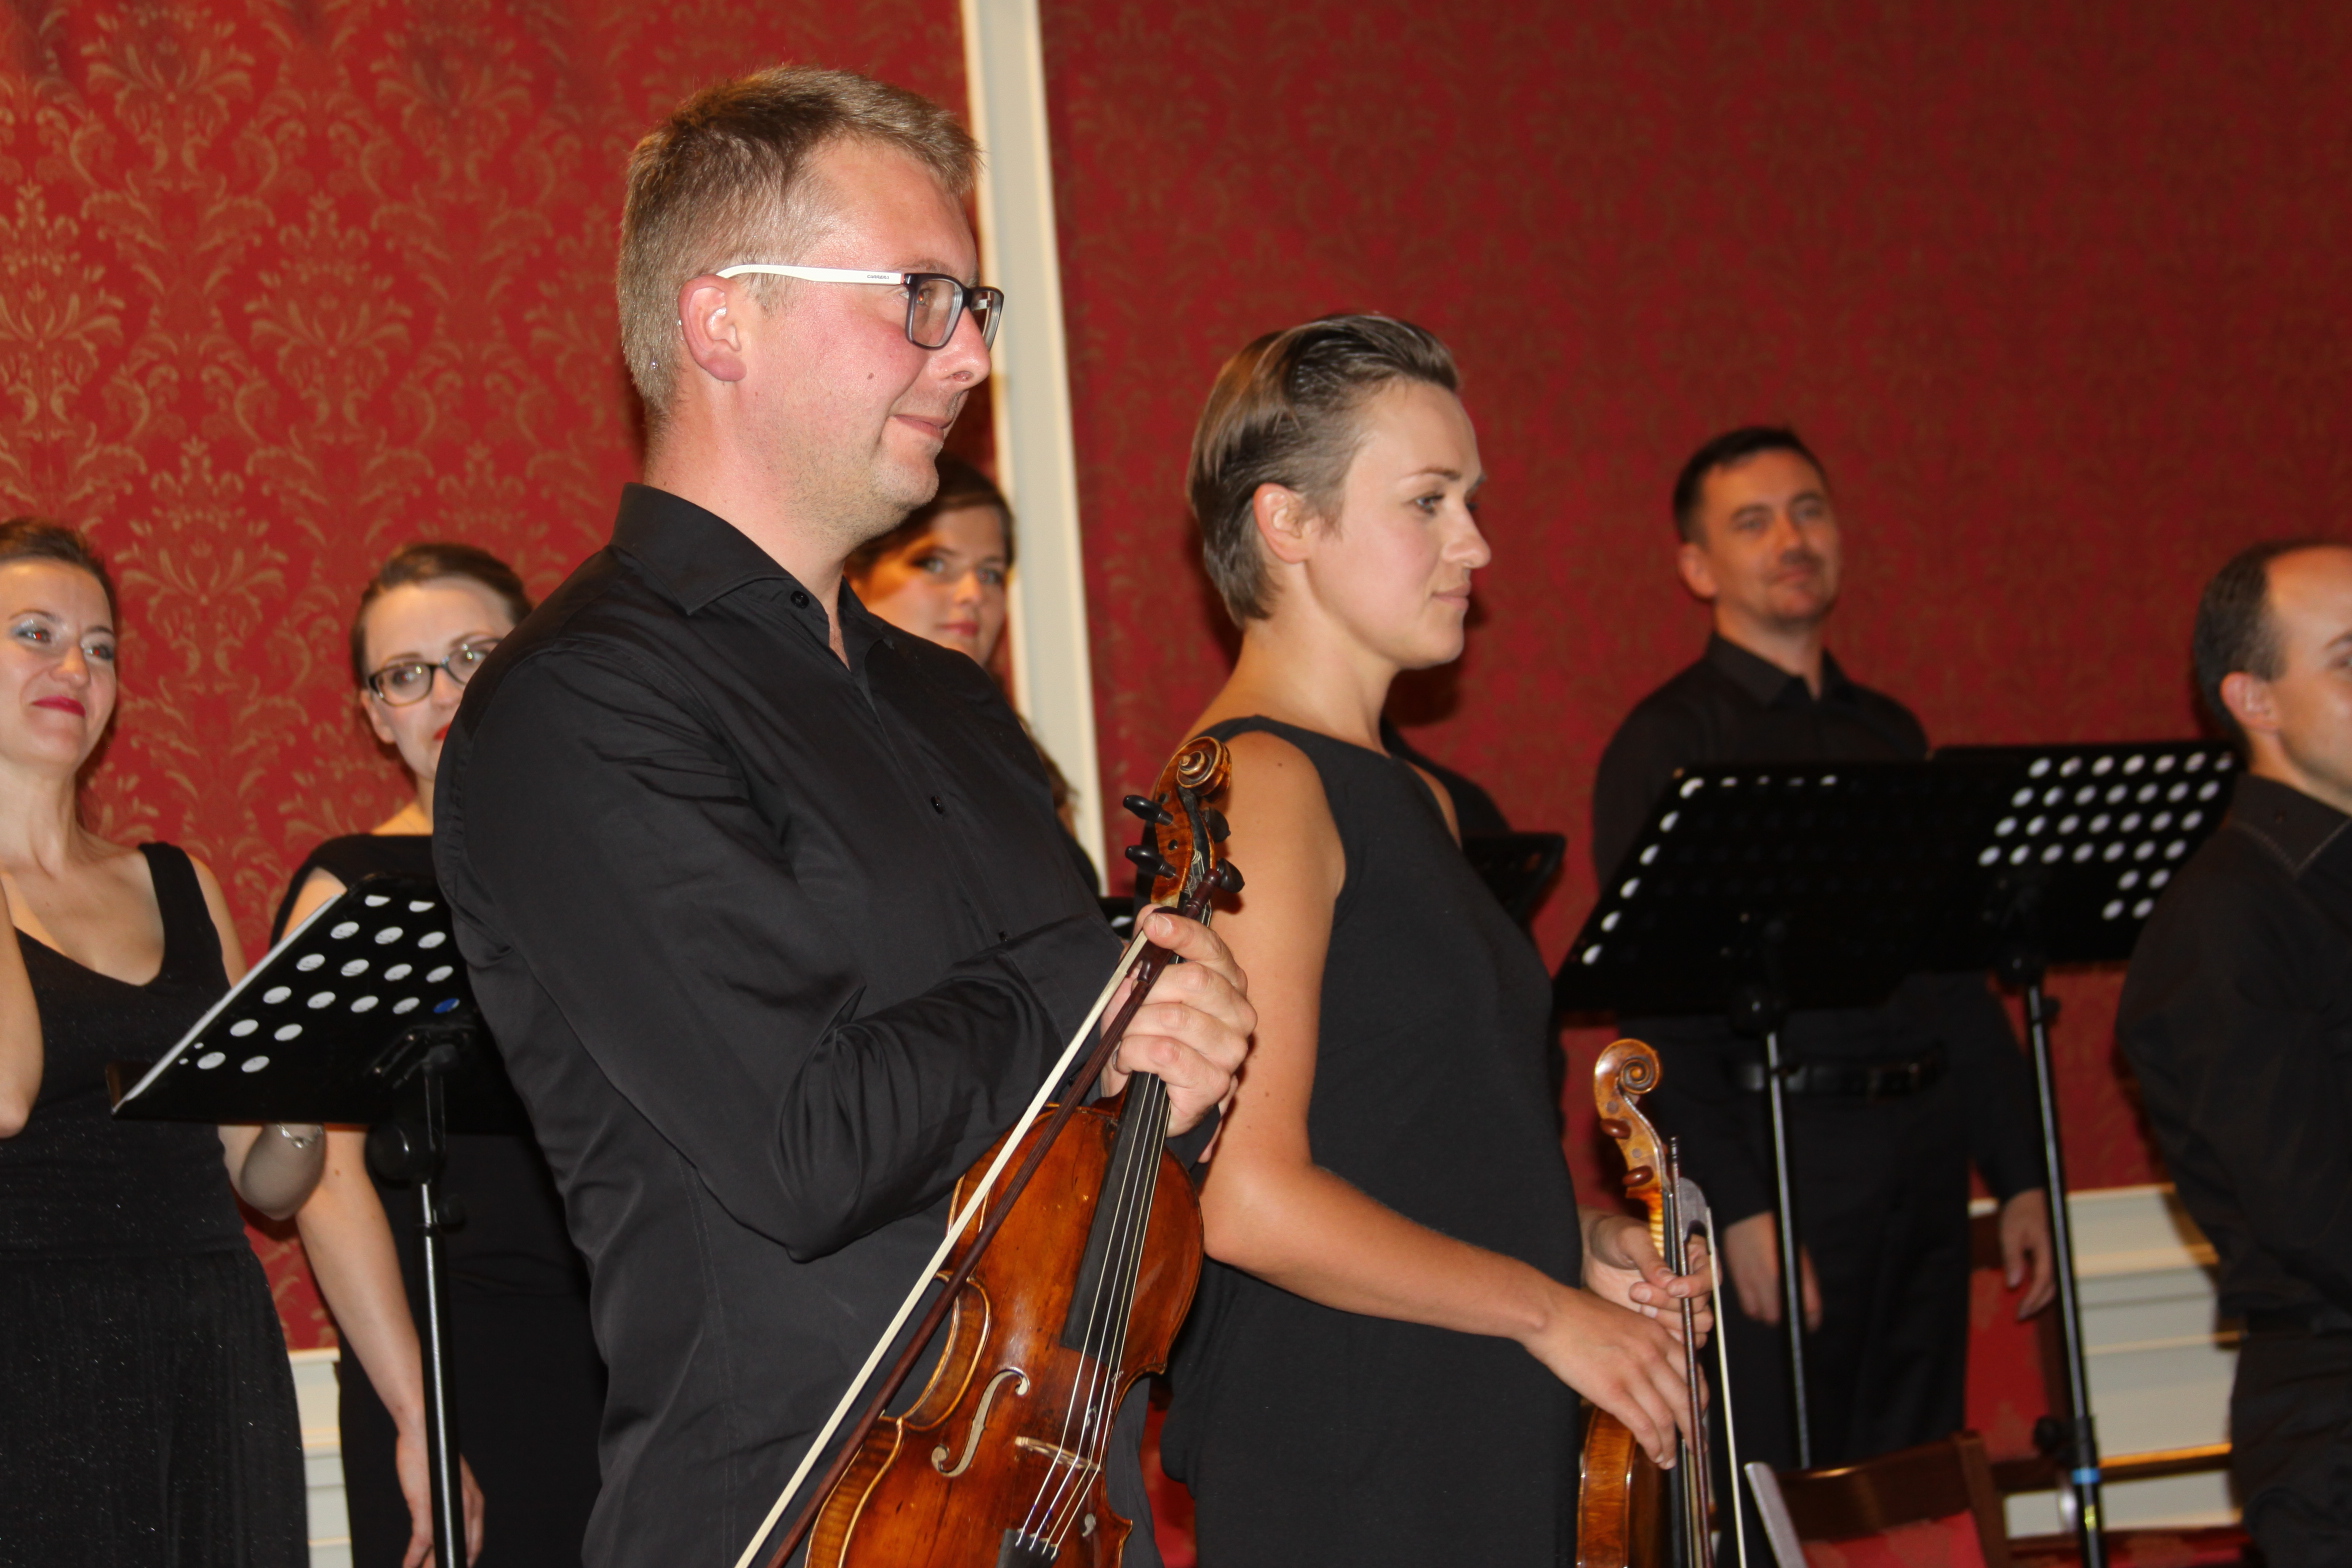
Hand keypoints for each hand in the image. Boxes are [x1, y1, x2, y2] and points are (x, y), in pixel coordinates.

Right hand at [394, 1425, 483, 1566]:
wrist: (423, 1432)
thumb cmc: (433, 1455)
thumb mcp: (450, 1483)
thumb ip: (451, 1502)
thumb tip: (444, 1519)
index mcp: (475, 1501)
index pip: (475, 1542)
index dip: (465, 1559)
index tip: (455, 1565)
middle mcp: (468, 1505)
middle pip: (461, 1549)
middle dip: (447, 1564)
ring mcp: (447, 1506)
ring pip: (441, 1548)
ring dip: (429, 1566)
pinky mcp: (425, 1505)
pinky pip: (421, 1540)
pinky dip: (413, 1557)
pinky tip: (408, 1566)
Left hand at [1103, 910, 1253, 1135]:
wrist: (1138, 1103)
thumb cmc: (1144, 1043)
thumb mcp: (1135, 993)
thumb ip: (1144, 954)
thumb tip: (1151, 917)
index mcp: (1226, 984)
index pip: (1212, 948)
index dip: (1182, 932)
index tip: (1152, 924)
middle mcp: (1239, 1014)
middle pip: (1194, 981)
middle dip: (1146, 991)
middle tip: (1122, 1007)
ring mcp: (1232, 1051)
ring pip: (1174, 1018)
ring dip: (1134, 1028)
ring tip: (1124, 1040)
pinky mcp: (1216, 1085)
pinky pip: (1167, 1053)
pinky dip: (1135, 1054)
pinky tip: (1130, 1061)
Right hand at [1523, 1282, 1697, 1467]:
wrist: (1550, 1314)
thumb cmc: (1576, 1313)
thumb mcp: (1623, 1319)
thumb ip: (1642, 1343)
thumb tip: (1648, 1368)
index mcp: (1656, 1334)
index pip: (1692, 1372)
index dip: (1699, 1399)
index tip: (1697, 1412)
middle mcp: (1652, 1354)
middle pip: (1685, 1400)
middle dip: (1693, 1428)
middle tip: (1695, 1443)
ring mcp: (1634, 1374)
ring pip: (1666, 1418)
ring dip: (1672, 1443)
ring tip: (1670, 1457)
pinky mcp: (1613, 1392)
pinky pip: (1644, 1426)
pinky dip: (1654, 1445)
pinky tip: (1655, 1453)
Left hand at [1582, 1210, 1714, 1345]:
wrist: (1594, 1255)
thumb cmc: (1616, 1237)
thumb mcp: (1630, 1238)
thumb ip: (1650, 1258)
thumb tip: (1668, 1281)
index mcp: (1693, 1253)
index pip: (1710, 1274)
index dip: (1696, 1285)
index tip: (1672, 1288)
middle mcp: (1693, 1279)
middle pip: (1701, 1304)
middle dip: (1670, 1303)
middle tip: (1637, 1291)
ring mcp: (1681, 1302)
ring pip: (1695, 1324)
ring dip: (1668, 1320)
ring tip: (1639, 1304)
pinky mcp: (1668, 1320)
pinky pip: (1683, 1338)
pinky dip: (1667, 1335)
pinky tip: (1642, 1320)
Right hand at [1721, 1211, 1821, 1329]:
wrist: (1748, 1215)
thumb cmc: (1776, 1231)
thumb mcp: (1798, 1253)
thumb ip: (1803, 1278)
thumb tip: (1807, 1302)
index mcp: (1795, 1271)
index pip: (1810, 1308)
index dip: (1812, 1320)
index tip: (1811, 1322)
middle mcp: (1775, 1279)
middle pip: (1783, 1317)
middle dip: (1787, 1317)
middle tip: (1788, 1311)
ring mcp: (1755, 1281)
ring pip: (1764, 1316)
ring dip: (1769, 1314)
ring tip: (1771, 1305)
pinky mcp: (1739, 1280)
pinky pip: (1748, 1308)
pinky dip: (1754, 1309)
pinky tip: (1757, 1299)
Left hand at [2000, 1187, 2057, 1318]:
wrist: (2028, 1197)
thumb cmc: (2019, 1213)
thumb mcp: (2009, 1234)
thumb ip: (2013, 1259)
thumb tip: (2014, 1284)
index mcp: (2048, 1249)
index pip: (2043, 1281)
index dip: (2032, 1299)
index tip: (2021, 1311)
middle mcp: (2056, 1254)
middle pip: (2052, 1287)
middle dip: (2038, 1303)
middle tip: (2021, 1315)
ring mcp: (2056, 1255)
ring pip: (2054, 1283)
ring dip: (2041, 1298)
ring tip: (2025, 1308)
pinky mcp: (2052, 1255)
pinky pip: (2050, 1276)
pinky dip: (2042, 1288)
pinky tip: (2030, 1294)